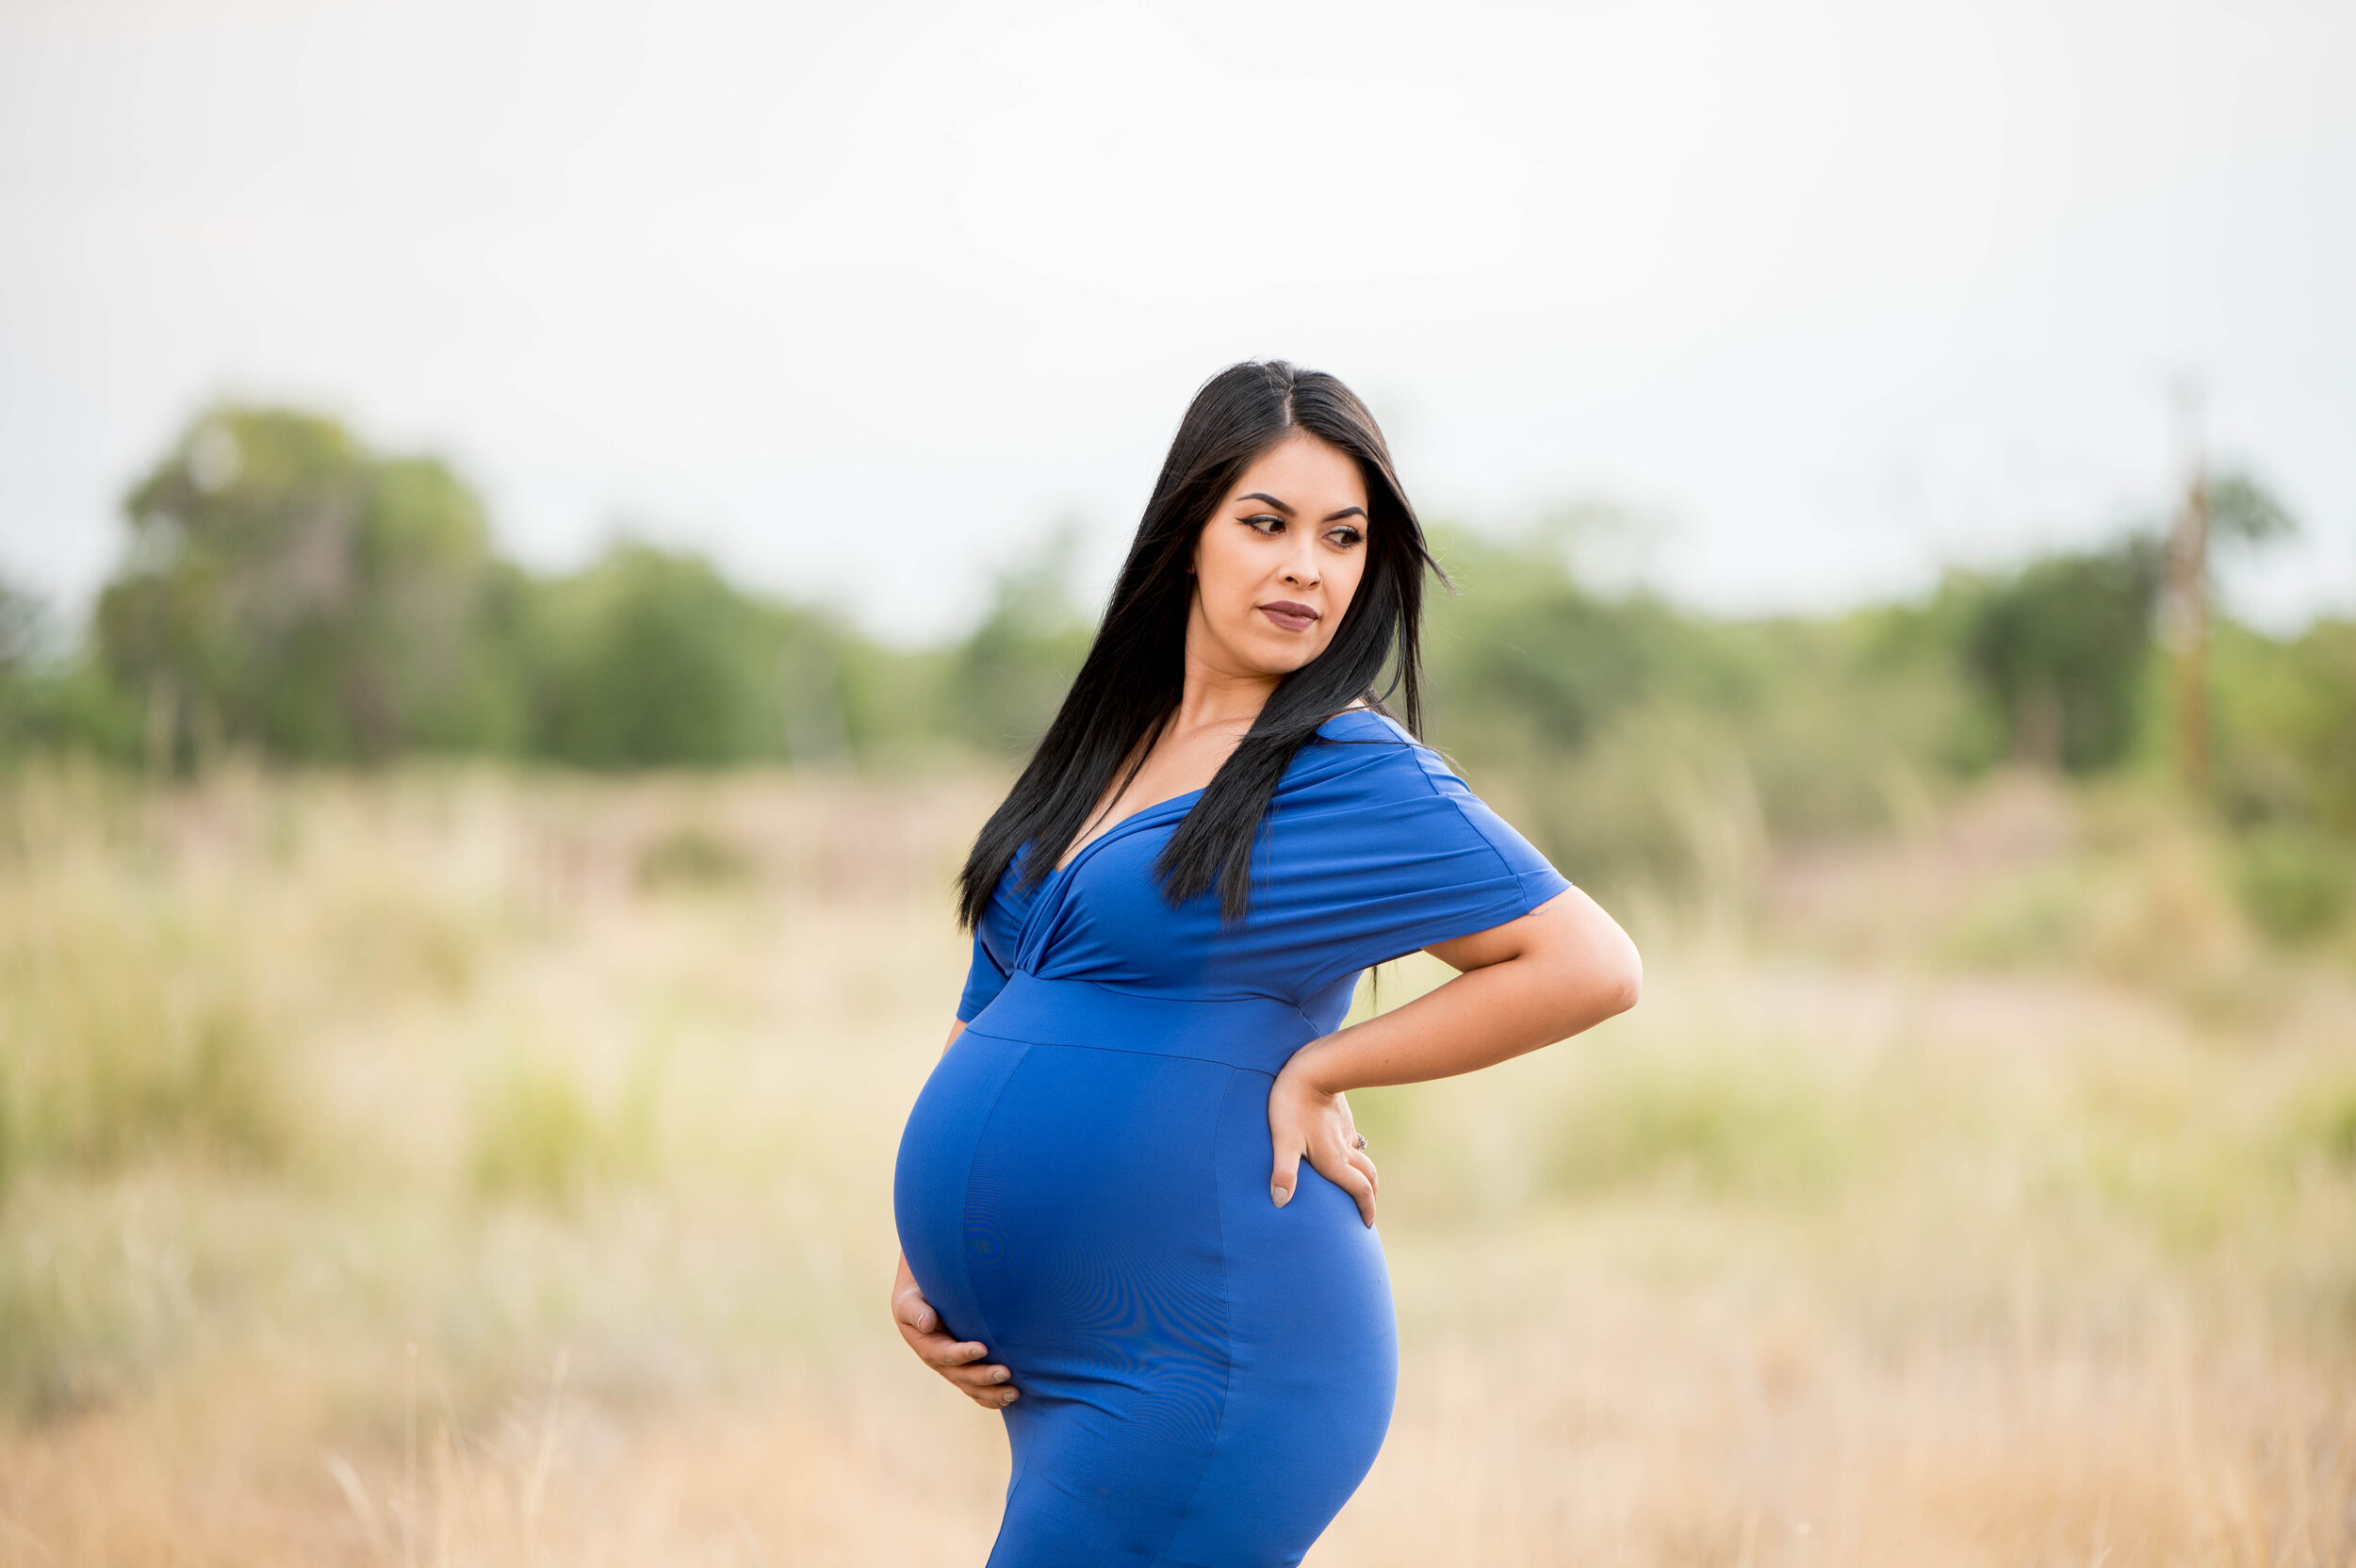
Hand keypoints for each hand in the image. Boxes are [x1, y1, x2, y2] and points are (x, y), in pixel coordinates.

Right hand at [890, 1252, 1017, 1408]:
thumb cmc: (917, 1297)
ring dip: (993, 1393)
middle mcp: (940, 1363)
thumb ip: (916, 1311)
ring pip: (973, 1388)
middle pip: (962, 1376)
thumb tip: (927, 1323)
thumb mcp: (909, 1301)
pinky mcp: (966, 1370)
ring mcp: (954, 1369)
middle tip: (1006, 1372)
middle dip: (984, 1376)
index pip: (944, 1354)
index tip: (982, 1348)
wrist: (923, 1299)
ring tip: (1015, 1393)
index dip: (962, 1354)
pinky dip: (994, 1397)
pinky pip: (978, 1390)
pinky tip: (1013, 1397)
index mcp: (926, 1346)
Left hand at [1267, 1051, 1378, 1225]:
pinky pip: (1354, 1142)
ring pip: (1363, 1159)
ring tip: (1359, 1185)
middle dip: (1371, 1196)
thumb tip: (1279, 1203)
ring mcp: (1346, 1132)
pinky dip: (1355, 1154)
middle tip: (1368, 1210)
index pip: (1360, 1191)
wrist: (1313, 1068)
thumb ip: (1283, 1172)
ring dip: (1365, 1176)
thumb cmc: (1293, 1105)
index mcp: (1335, 1161)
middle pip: (1368, 1178)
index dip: (1366, 1209)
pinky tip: (1344, 1151)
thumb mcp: (1284, 1141)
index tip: (1366, 1225)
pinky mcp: (1342, 1118)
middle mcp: (1345, 1150)